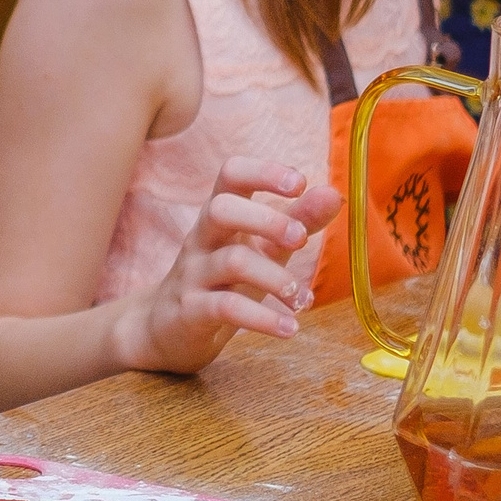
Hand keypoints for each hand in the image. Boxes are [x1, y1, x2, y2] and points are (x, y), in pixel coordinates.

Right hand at [111, 156, 341, 374]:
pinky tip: (290, 328)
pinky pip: (226, 308)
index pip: (230, 175)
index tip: (299, 183)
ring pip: (231, 262)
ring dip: (278, 279)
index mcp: (219, 217)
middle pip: (221, 209)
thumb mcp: (263, 248)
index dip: (263, 172)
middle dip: (267, 220)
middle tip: (301, 241)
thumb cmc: (223, 281)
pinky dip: (263, 319)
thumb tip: (332, 194)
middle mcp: (202, 238)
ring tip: (302, 300)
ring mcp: (193, 274)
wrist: (168, 328)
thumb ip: (297, 222)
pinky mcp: (190, 312)